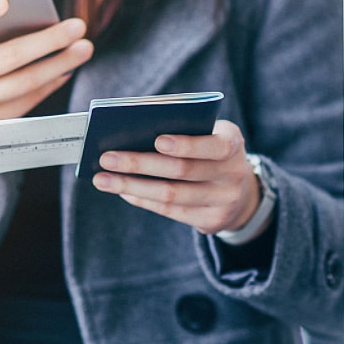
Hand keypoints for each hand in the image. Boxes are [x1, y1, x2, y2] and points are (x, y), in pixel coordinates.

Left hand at [92, 120, 262, 235]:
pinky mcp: (211, 221)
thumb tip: (136, 122)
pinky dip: (142, 199)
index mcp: (233, 143)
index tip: (157, 140)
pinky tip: (122, 190)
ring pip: (171, 195)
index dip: (186, 144)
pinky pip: (170, 211)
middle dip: (140, 164)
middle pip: (182, 171)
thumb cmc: (211, 150)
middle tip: (106, 158)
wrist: (240, 191)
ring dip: (132, 186)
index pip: (212, 145)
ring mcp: (224, 201)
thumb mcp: (209, 132)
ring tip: (103, 179)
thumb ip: (182, 124)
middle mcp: (233, 173)